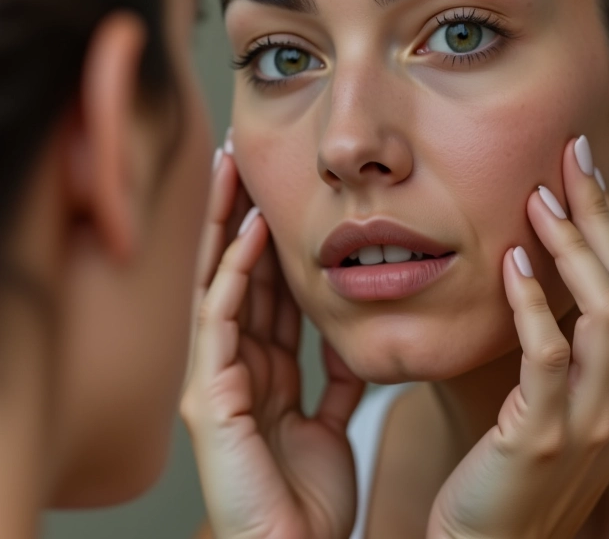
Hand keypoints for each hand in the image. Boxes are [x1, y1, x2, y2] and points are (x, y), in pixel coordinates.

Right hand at [181, 145, 365, 538]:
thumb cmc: (308, 498)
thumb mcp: (331, 422)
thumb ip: (337, 379)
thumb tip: (351, 341)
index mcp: (264, 370)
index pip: (264, 289)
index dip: (271, 242)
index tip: (279, 194)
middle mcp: (236, 364)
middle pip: (238, 273)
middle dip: (241, 215)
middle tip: (245, 159)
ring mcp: (217, 375)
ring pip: (222, 281)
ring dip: (229, 224)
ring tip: (234, 170)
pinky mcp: (208, 393)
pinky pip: (222, 319)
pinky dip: (236, 272)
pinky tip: (251, 232)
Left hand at [427, 136, 608, 538]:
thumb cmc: (511, 464)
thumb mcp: (549, 398)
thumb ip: (561, 344)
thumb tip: (541, 269)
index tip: (583, 171)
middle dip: (599, 216)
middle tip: (570, 159)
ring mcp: (594, 421)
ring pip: (605, 311)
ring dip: (573, 247)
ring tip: (539, 200)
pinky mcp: (546, 436)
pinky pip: (549, 354)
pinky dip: (532, 301)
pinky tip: (509, 261)